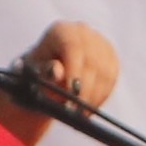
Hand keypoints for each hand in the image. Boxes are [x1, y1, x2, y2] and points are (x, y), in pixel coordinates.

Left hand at [7, 21, 121, 123]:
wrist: (45, 76)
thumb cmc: (34, 74)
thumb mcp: (33, 74)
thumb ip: (44, 72)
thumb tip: (56, 71)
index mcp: (60, 31)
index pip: (73, 47)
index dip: (74, 70)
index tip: (71, 93)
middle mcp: (82, 32)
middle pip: (91, 60)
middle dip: (85, 89)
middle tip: (76, 111)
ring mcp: (100, 43)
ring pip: (105, 71)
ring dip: (94, 96)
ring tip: (81, 114)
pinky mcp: (110, 57)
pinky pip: (111, 78)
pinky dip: (102, 95)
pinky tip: (89, 107)